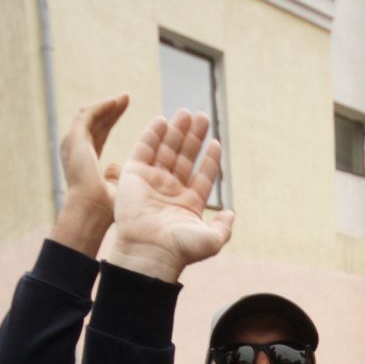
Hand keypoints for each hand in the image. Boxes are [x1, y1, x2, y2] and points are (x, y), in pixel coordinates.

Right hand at [53, 92, 129, 249]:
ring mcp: (73, 143)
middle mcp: (75, 150)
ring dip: (107, 106)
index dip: (110, 120)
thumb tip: (114, 166)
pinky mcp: (75, 138)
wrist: (90, 210)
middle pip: (94, 122)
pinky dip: (101, 107)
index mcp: (84, 161)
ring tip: (123, 97)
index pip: (98, 134)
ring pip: (90, 116)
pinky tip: (115, 102)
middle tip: (125, 97)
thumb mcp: (113, 187)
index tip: (123, 108)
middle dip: (110, 110)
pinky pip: (88, 115)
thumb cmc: (103, 207)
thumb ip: (114, 176)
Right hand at [105, 110, 235, 282]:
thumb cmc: (179, 249)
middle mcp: (169, 191)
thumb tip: (230, 213)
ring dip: (176, 131)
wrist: (149, 251)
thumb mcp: (212, 241)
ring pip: (166, 150)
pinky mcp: (133, 176)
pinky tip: (162, 120)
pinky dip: (152, 134)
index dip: (209, 159)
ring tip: (186, 113)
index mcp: (188, 204)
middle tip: (202, 117)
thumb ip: (224, 227)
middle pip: (184, 157)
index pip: (202, 175)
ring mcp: (151, 182)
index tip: (216, 142)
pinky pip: (143, 150)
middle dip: (193, 137)